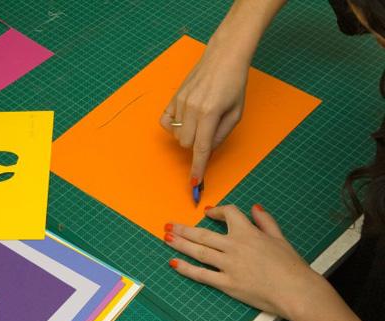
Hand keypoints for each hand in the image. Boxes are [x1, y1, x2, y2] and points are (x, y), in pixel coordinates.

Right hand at [159, 38, 248, 183]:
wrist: (223, 56)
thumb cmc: (234, 84)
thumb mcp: (236, 113)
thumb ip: (221, 135)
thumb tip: (207, 150)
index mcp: (210, 113)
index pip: (201, 148)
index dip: (198, 167)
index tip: (194, 182)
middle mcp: (192, 108)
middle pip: (186, 144)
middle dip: (196, 146)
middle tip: (209, 133)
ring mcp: (180, 102)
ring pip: (176, 135)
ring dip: (187, 135)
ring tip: (199, 121)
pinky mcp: (174, 97)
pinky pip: (166, 122)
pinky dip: (173, 126)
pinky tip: (183, 120)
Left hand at [164, 204, 326, 319]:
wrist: (296, 291)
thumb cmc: (292, 266)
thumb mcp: (280, 238)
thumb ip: (265, 221)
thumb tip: (254, 207)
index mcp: (248, 233)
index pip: (228, 215)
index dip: (217, 211)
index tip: (208, 213)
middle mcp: (234, 246)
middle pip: (203, 234)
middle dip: (184, 229)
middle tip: (169, 225)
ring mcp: (228, 265)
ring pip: (198, 251)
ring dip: (180, 244)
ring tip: (166, 238)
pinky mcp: (227, 284)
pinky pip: (202, 275)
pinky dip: (186, 269)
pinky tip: (174, 263)